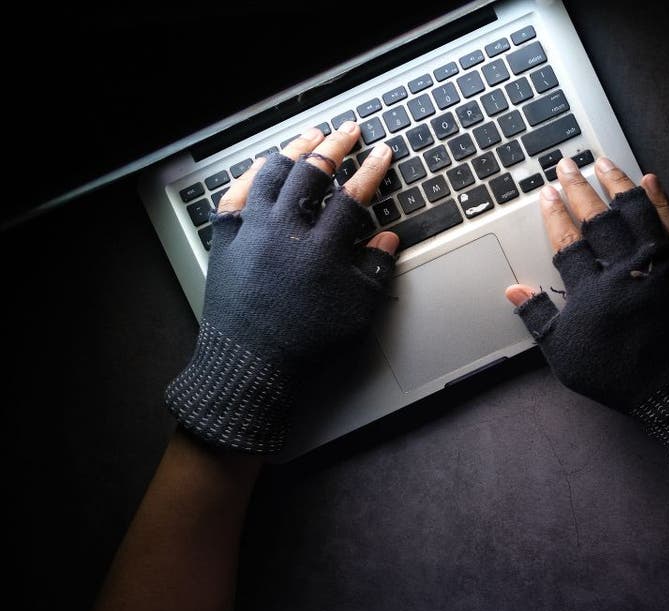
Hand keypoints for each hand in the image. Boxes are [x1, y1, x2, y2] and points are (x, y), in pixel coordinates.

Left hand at [165, 122, 398, 453]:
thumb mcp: (356, 312)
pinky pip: (237, 194)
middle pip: (312, 173)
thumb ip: (375, 270)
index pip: (353, 196)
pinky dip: (252, 174)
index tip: (383, 153)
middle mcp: (284, 231)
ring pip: (272, 173)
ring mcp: (251, 231)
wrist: (249, 365)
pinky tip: (263, 165)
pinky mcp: (226, 239)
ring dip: (294, 150)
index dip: (372, 170)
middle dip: (335, 147)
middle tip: (349, 131)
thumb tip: (388, 239)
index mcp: (321, 248)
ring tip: (310, 137)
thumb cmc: (306, 344)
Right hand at [505, 156, 668, 473]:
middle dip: (578, 188)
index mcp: (591, 291)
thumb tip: (513, 291)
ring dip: (616, 183)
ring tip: (603, 162)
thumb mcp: (568, 357)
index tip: (546, 194)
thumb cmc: (621, 377)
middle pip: (597, 218)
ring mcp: (659, 262)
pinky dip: (660, 199)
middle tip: (567, 165)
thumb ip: (540, 320)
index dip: (554, 214)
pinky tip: (650, 180)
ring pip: (634, 210)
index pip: (566, 241)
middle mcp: (624, 268)